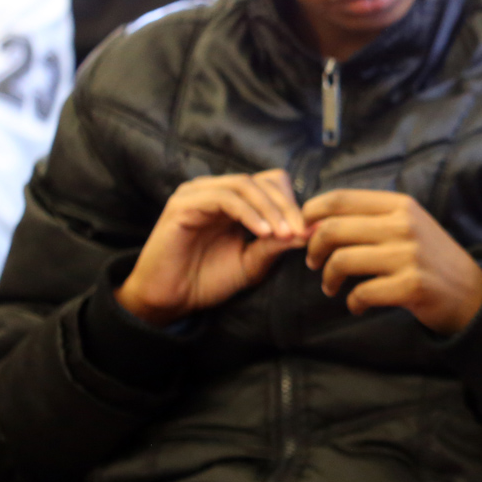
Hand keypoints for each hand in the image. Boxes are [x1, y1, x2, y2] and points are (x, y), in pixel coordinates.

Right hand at [116, 169, 306, 326]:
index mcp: (232, 201)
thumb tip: (311, 230)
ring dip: (271, 209)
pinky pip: (224, 198)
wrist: (169, 300)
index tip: (308, 231)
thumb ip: (277, 244)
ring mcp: (197, 194)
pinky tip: (263, 233)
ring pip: (245, 185)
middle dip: (287, 207)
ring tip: (285, 235)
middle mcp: (214, 191)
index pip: (271, 183)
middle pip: (263, 181)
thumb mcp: (252, 262)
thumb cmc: (207, 280)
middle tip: (301, 232)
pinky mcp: (183, 205)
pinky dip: (249, 213)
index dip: (292, 203)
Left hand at [302, 190, 481, 333]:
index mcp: (400, 205)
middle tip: (314, 263)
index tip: (304, 230)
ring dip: (328, 278)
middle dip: (313, 248)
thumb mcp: (409, 226)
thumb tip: (316, 223)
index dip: (311, 213)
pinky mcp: (411, 286)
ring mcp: (409, 256)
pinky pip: (362, 293)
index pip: (341, 199)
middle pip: (333, 229)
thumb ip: (370, 220)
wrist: (472, 294)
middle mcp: (404, 225)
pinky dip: (353, 302)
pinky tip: (358, 305)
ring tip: (331, 287)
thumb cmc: (431, 260)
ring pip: (342, 260)